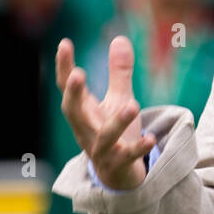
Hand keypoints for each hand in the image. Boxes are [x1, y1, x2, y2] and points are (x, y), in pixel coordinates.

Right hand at [56, 35, 154, 190]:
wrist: (119, 175)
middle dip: (73, 94)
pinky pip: (127, 156)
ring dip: (116, 122)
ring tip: (132, 105)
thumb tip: (120, 38)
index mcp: (83, 113)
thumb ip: (119, 73)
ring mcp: (100, 150)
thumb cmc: (115, 133)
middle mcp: (86, 131)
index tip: (64, 44)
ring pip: (104, 137)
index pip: (68, 89)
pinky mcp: (118, 164)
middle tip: (77, 74)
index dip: (63, 67)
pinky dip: (138, 148)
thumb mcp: (118, 100)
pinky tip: (150, 138)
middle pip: (74, 113)